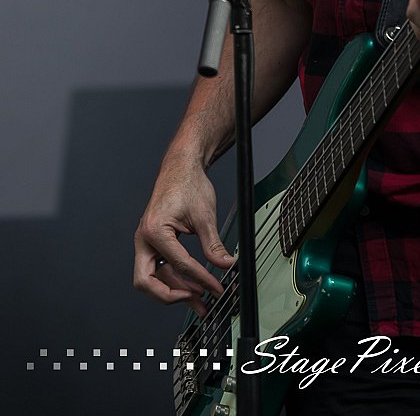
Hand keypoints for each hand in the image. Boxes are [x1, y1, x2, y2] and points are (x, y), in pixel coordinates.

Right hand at [133, 155, 235, 316]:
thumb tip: (225, 265)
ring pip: (154, 279)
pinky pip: (160, 268)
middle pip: (147, 282)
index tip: (217, 288)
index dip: (201, 279)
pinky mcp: (154, 244)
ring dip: (177, 291)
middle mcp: (144, 239)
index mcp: (154, 231)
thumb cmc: (188, 184)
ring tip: (201, 302)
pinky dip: (175, 279)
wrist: (181, 167)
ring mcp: (146, 242)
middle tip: (198, 301)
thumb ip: (213, 244)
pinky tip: (193, 287)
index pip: (178, 264)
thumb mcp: (204, 216)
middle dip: (171, 296)